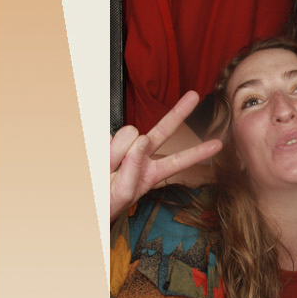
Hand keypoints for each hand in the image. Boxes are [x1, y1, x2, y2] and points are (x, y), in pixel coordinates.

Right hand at [110, 92, 222, 221]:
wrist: (86, 202)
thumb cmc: (105, 201)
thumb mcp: (123, 192)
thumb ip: (132, 168)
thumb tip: (140, 137)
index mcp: (152, 173)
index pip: (177, 162)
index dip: (198, 153)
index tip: (210, 144)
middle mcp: (141, 157)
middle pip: (161, 131)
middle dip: (179, 112)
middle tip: (195, 95)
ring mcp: (123, 148)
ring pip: (129, 135)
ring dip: (115, 154)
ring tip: (105, 171)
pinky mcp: (106, 140)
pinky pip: (106, 139)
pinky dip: (102, 152)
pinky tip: (98, 163)